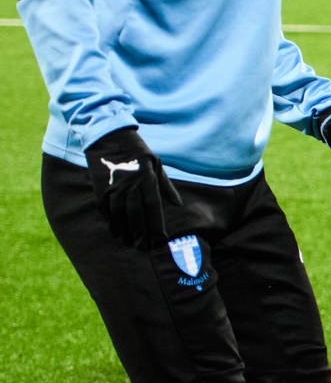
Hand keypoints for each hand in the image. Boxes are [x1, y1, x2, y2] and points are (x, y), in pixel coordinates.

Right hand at [85, 126, 179, 247]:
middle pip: (136, 214)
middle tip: (145, 247)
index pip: (153, 207)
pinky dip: (110, 221)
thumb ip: (166, 186)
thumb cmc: (137, 151)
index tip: (161, 240)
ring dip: (124, 230)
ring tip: (129, 243)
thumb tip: (178, 204)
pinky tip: (115, 231)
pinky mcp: (100, 186)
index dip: (157, 225)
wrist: (108, 135)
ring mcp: (114, 185)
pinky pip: (105, 208)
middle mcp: (130, 184)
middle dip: (141, 233)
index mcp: (147, 178)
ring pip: (119, 214)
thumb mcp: (156, 164)